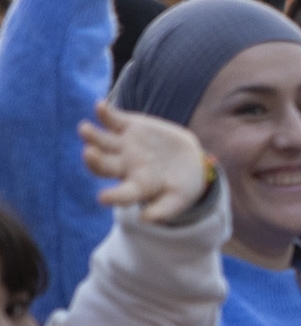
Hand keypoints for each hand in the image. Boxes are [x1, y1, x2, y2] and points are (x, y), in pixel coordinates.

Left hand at [82, 102, 210, 222]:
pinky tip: (100, 106)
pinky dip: (105, 113)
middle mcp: (123, 166)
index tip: (104, 198)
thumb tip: (146, 219)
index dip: (113, 196)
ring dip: (91, 136)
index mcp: (135, 186)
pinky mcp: (130, 127)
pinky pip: (112, 119)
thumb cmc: (183, 185)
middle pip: (103, 165)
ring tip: (84, 129)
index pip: (121, 194)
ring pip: (101, 141)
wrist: (190, 161)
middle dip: (94, 160)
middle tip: (89, 153)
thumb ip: (164, 209)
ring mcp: (124, 145)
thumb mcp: (179, 199)